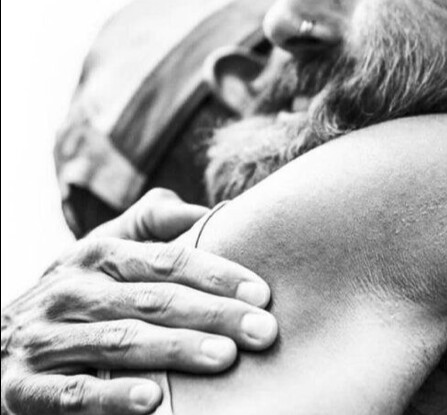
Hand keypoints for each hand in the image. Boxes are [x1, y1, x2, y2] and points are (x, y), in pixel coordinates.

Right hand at [1, 189, 277, 414]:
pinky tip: (153, 399)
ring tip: (224, 358)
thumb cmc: (74, 294)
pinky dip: (112, 396)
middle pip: (153, 300)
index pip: (167, 260)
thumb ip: (151, 226)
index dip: (218, 275)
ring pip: (119, 342)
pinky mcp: (21, 387)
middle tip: (263, 331)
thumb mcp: (101, 251)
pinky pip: (71, 393)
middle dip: (213, 315)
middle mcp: (71, 291)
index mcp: (97, 255)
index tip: (262, 293)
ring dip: (176, 350)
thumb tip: (211, 209)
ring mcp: (43, 339)